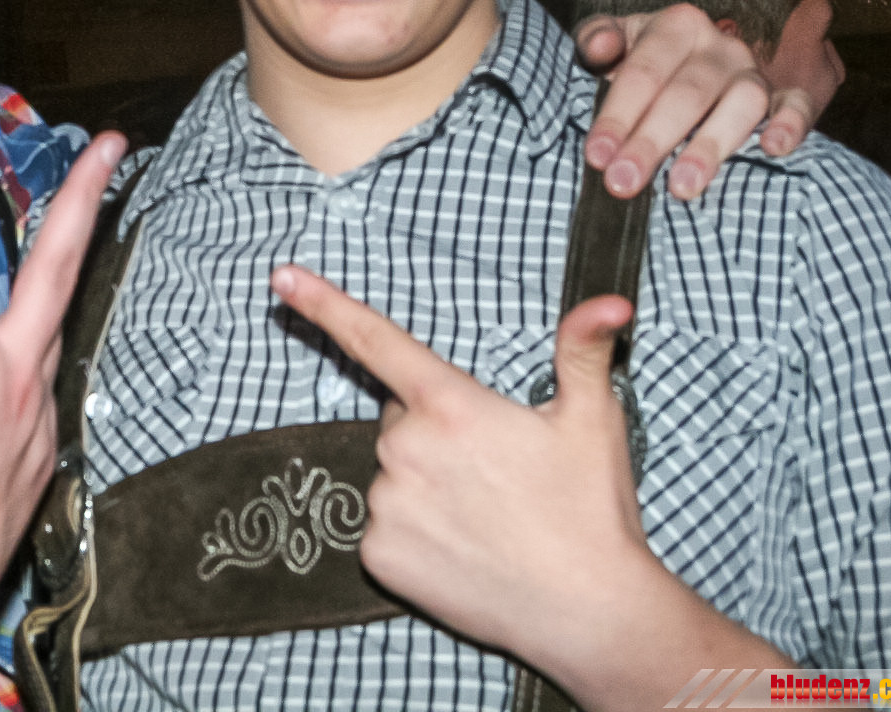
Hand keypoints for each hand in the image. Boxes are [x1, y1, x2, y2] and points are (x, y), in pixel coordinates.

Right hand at [0, 119, 125, 684]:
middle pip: (58, 265)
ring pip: (43, 330)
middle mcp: (13, 377)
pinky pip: (25, 395)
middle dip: (85, 196)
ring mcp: (39, 412)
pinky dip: (0, 391)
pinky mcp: (45, 448)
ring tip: (28, 288)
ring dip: (38, 298)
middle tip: (110, 144)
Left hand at [270, 265, 649, 656]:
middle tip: (493, 470)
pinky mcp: (378, 555)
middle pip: (400, 421)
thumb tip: (610, 301)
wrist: (589, 613)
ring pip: (392, 475)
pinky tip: (461, 547)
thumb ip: (583, 350)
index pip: (375, 340)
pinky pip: (383, 526)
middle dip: (436, 434)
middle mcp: (405, 449)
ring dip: (425, 486)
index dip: (322, 302)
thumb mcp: (593, 420)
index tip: (280, 276)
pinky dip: (415, 532)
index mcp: (450, 406)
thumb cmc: (590, 510)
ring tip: (485, 516)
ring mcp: (386, 505)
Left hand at [575, 5, 813, 201]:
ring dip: (711, 145)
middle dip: (652, 140)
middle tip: (625, 181)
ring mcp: (754, 71)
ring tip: (682, 187)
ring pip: (743, 101)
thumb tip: (598, 48)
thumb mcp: (612, 44)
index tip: (597, 156)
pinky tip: (774, 149)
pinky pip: (797, 104)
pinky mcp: (786, 95)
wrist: (689, 64)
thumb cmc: (642, 63)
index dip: (617, 115)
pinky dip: (792, 123)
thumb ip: (595, 41)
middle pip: (688, 92)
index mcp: (676, 26)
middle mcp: (720, 46)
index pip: (644, 71)